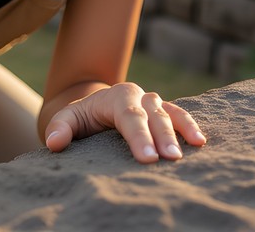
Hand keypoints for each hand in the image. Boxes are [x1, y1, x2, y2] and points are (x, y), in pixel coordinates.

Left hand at [44, 82, 205, 162]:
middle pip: (153, 115)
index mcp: (117, 96)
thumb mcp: (67, 119)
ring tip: (195, 147)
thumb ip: (60, 128)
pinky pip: (180, 116)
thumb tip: (54, 142)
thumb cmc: (82, 118)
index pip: (129, 117)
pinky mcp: (164, 112)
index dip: (139, 137)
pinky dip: (190, 126)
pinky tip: (200, 142)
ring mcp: (154, 103)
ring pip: (171, 112)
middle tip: (170, 159)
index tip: (147, 159)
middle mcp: (139, 96)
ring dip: (183, 130)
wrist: (95, 107)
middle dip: (162, 137)